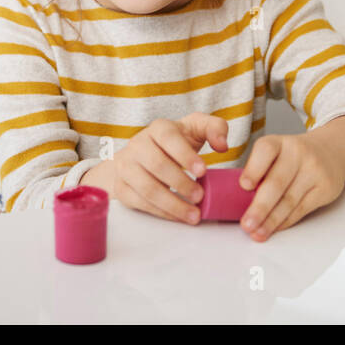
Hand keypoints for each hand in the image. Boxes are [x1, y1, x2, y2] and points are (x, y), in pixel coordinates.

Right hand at [108, 114, 228, 223]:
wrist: (142, 155)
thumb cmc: (175, 143)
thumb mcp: (196, 128)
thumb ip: (215, 128)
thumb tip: (222, 145)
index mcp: (158, 128)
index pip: (169, 138)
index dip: (186, 155)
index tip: (203, 171)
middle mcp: (137, 145)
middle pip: (157, 165)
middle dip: (181, 183)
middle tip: (200, 197)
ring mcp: (126, 166)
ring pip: (147, 187)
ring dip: (172, 203)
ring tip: (193, 214)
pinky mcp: (121, 187)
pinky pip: (141, 203)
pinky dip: (162, 212)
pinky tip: (179, 216)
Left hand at [238, 133, 344, 240]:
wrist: (330, 151)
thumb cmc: (293, 156)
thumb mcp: (277, 152)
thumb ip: (260, 169)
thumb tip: (234, 199)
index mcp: (280, 142)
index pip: (265, 150)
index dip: (254, 168)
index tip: (244, 186)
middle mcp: (298, 153)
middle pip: (277, 183)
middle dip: (260, 207)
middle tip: (246, 224)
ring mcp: (314, 170)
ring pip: (289, 201)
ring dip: (271, 221)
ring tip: (257, 233)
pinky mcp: (326, 188)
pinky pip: (302, 209)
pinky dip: (285, 221)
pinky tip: (274, 228)